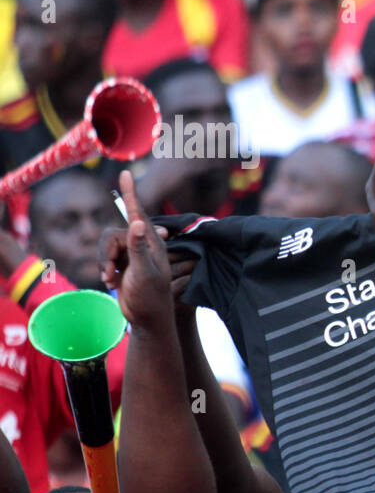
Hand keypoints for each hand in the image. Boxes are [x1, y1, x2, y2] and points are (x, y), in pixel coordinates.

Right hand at [98, 171, 172, 329]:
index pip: (138, 213)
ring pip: (105, 246)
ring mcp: (131, 253)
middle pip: (112, 234)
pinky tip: (111, 283)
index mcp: (151, 242)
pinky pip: (103, 257)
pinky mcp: (122, 263)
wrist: (147, 319)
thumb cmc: (151, 297)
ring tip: (112, 280)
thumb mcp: (144, 272)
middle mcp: (141, 244)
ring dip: (103, 263)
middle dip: (106, 253)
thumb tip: (137, 223)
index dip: (130, 193)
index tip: (125, 173)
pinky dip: (104, 270)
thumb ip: (139, 248)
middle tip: (111, 272)